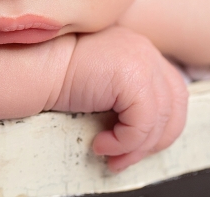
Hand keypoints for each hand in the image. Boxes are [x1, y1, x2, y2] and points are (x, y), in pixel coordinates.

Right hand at [53, 26, 187, 171]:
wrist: (34, 65)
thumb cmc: (57, 75)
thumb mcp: (103, 84)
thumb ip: (127, 95)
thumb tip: (146, 134)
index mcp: (141, 50)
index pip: (173, 92)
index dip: (161, 125)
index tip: (137, 145)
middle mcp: (146, 51)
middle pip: (174, 107)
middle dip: (152, 141)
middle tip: (124, 159)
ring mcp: (143, 61)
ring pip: (159, 120)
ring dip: (134, 147)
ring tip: (109, 154)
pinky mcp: (133, 76)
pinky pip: (143, 124)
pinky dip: (124, 142)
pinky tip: (100, 143)